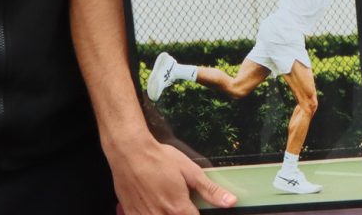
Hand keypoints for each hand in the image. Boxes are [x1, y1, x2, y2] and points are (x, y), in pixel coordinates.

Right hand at [108, 133, 235, 214]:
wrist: (129, 153)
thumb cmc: (160, 159)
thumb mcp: (190, 171)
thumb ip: (210, 190)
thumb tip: (231, 202)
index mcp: (178, 209)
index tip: (195, 209)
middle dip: (182, 214)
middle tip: (180, 203)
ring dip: (168, 213)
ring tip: (168, 203)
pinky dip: (152, 214)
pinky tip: (154, 206)